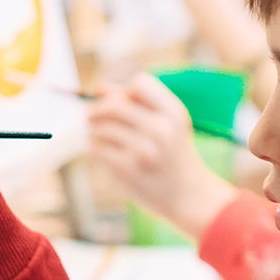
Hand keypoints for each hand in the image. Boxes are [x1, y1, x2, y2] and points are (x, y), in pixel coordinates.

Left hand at [87, 74, 237, 238]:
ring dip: (93, 131)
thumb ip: (136, 103)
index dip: (125, 92)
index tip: (122, 104)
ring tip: (98, 136)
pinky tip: (101, 152)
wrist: (188, 195)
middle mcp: (160, 129)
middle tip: (91, 116)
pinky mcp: (127, 168)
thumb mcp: (167, 124)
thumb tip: (100, 88)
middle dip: (97, 110)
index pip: (140, 84)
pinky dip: (93, 148)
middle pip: (113, 105)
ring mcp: (143, 149)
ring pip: (100, 127)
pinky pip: (96, 148)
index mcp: (173, 112)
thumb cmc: (172, 154)